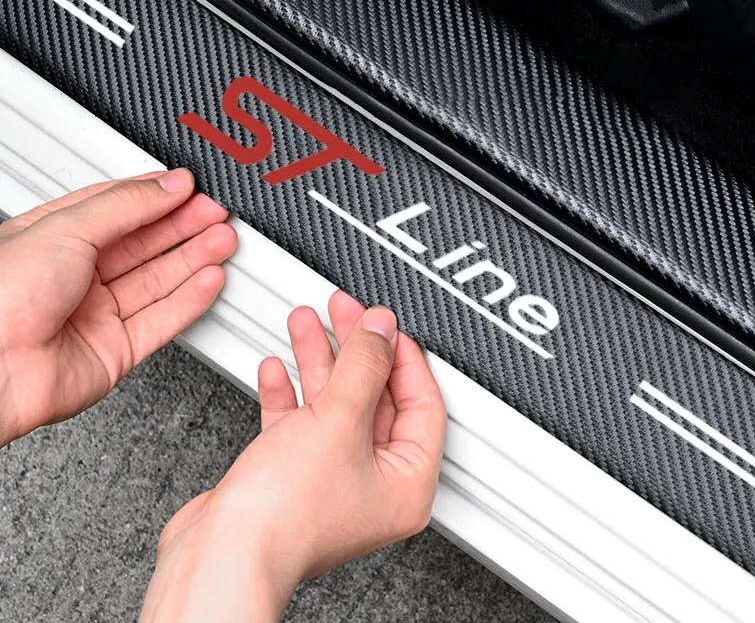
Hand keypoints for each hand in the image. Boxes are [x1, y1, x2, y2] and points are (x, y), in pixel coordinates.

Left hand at [0, 169, 236, 444]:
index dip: (156, 198)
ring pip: (157, 281)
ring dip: (193, 259)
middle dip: (183, 226)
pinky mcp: (114, 351)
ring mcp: (95, 315)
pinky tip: (209, 280)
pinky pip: (162, 321)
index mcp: (53, 239)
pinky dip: (190, 300)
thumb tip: (167, 186)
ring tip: (222, 240)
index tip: (188, 188)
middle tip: (215, 212)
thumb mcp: (65, 229)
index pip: (116, 209)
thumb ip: (125, 205)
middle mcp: (74, 276)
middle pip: (143, 245)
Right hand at [141, 292, 446, 622]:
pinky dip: (289, 392)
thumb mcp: (339, 419)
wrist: (221, 554)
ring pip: (333, 404)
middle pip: (374, 397)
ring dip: (318, 360)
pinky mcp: (291, 478)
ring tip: (306, 322)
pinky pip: (299, 423)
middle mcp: (372, 484)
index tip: (386, 325)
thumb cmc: (286, 515)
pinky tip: (277, 368)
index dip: (403, 356)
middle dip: (354, 349)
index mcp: (406, 482)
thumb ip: (364, 365)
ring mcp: (330, 480)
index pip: (421, 403)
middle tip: (344, 312)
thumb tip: (382, 328)